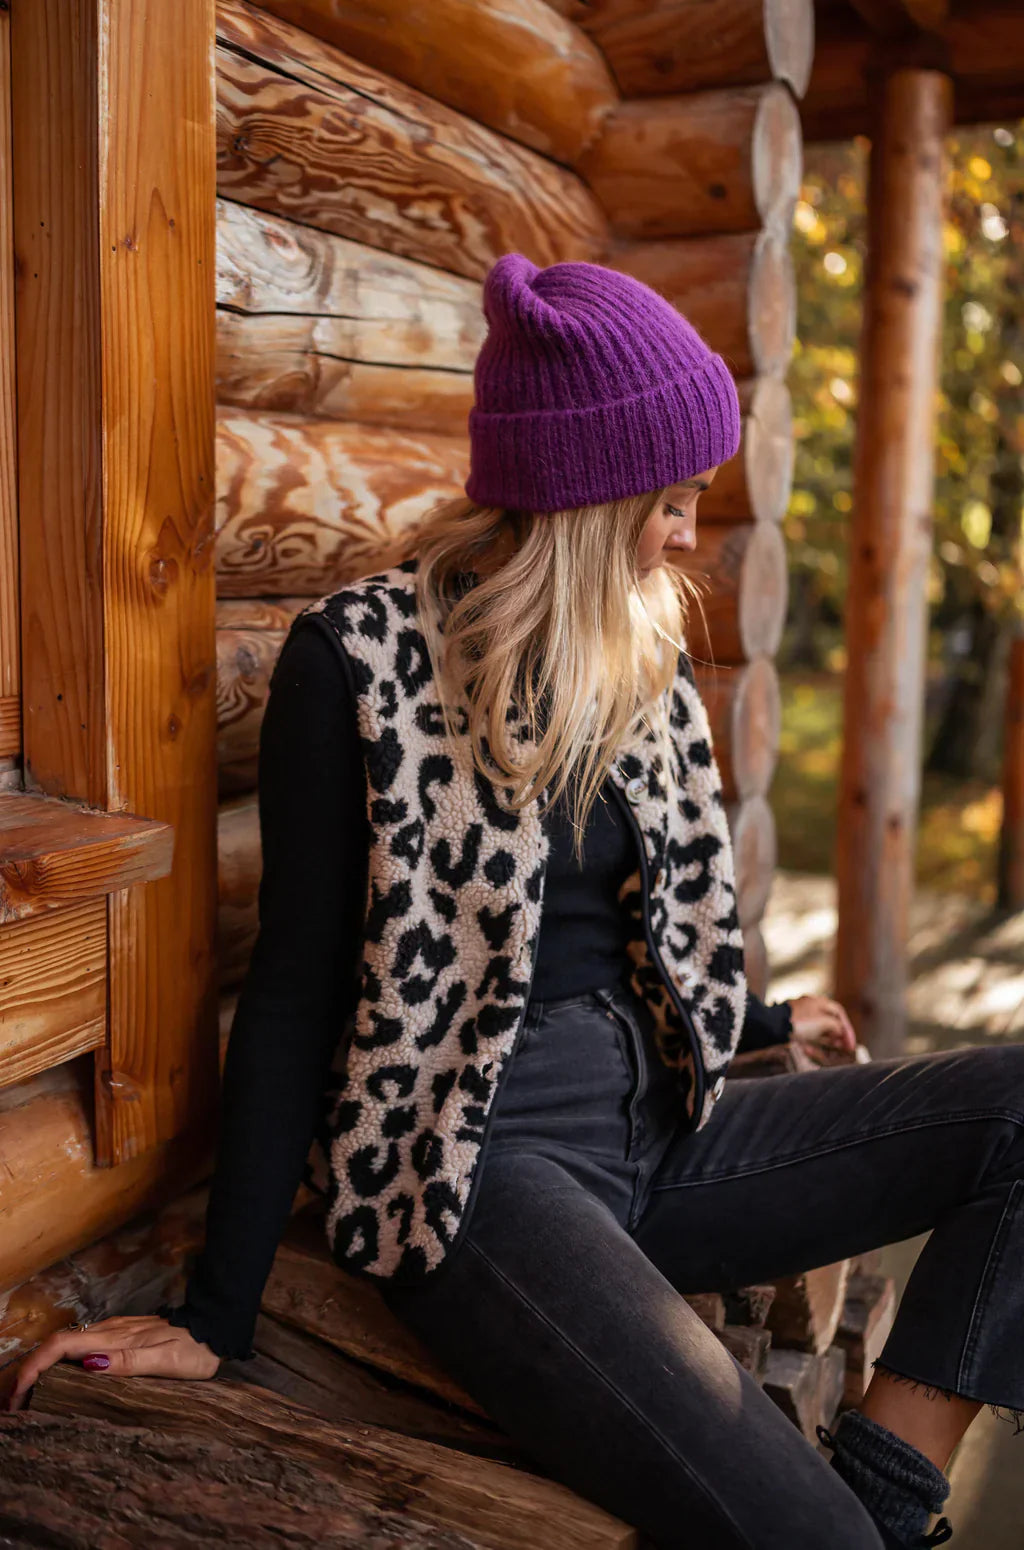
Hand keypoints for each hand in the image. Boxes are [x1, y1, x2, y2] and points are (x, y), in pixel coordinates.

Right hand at [5, 1315, 219, 1411]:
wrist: (216, 1327)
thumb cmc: (195, 1348)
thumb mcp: (166, 1361)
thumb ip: (128, 1362)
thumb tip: (89, 1364)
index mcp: (115, 1337)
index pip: (62, 1346)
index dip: (35, 1367)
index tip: (19, 1394)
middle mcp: (110, 1330)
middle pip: (57, 1346)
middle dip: (31, 1371)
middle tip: (16, 1404)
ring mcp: (116, 1331)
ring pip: (69, 1346)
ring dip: (44, 1368)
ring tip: (31, 1398)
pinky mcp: (123, 1335)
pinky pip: (83, 1348)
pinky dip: (63, 1365)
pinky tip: (63, 1381)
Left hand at [788, 994, 857, 1062]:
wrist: (773, 1026)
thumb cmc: (799, 1022)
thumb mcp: (824, 1023)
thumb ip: (836, 1026)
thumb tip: (840, 1031)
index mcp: (818, 1001)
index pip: (839, 1012)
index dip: (847, 1028)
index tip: (850, 1043)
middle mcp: (809, 1005)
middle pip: (829, 1019)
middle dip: (838, 1034)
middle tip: (843, 1047)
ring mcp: (799, 1014)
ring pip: (817, 1027)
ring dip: (826, 1038)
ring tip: (831, 1049)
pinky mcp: (790, 1024)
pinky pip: (804, 1033)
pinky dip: (811, 1041)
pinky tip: (811, 1049)